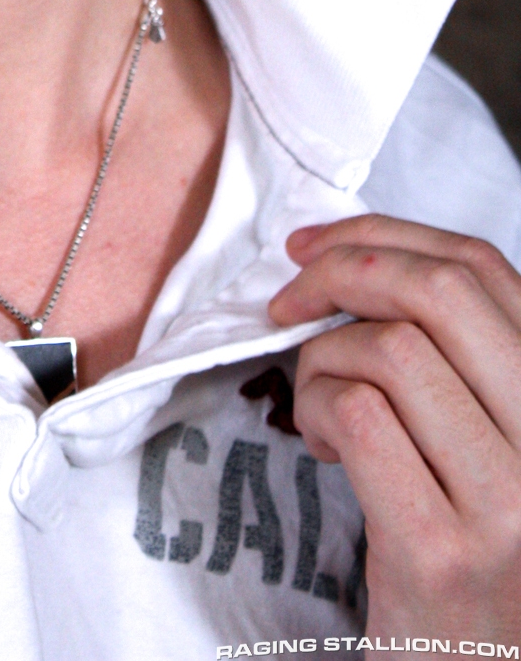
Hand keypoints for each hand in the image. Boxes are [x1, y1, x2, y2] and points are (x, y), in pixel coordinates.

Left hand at [269, 214, 520, 642]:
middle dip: (341, 271)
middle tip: (288, 301)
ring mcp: (509, 502)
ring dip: (322, 358)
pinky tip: (321, 447)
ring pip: (391, 349)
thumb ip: (450, 356)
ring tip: (318, 403)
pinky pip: (358, 416)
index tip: (315, 245)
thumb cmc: (467, 551)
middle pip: (440, 292)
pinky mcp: (442, 549)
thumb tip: (349, 260)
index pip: (483, 266)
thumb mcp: (483, 439)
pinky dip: (316, 409)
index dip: (387, 235)